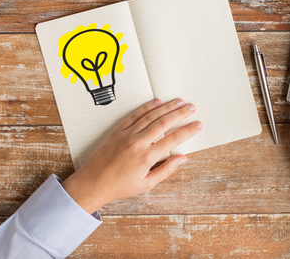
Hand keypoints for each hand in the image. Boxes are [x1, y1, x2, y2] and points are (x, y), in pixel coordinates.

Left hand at [62, 98, 201, 213]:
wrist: (92, 183)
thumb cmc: (120, 186)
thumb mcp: (146, 184)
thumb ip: (166, 170)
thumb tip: (182, 158)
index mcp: (146, 157)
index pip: (173, 139)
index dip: (187, 130)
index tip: (197, 125)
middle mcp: (137, 143)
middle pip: (163, 123)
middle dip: (180, 113)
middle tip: (191, 107)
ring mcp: (126, 135)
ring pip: (150, 116)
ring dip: (166, 107)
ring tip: (179, 102)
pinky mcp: (117, 131)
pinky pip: (135, 115)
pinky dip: (147, 107)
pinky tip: (157, 102)